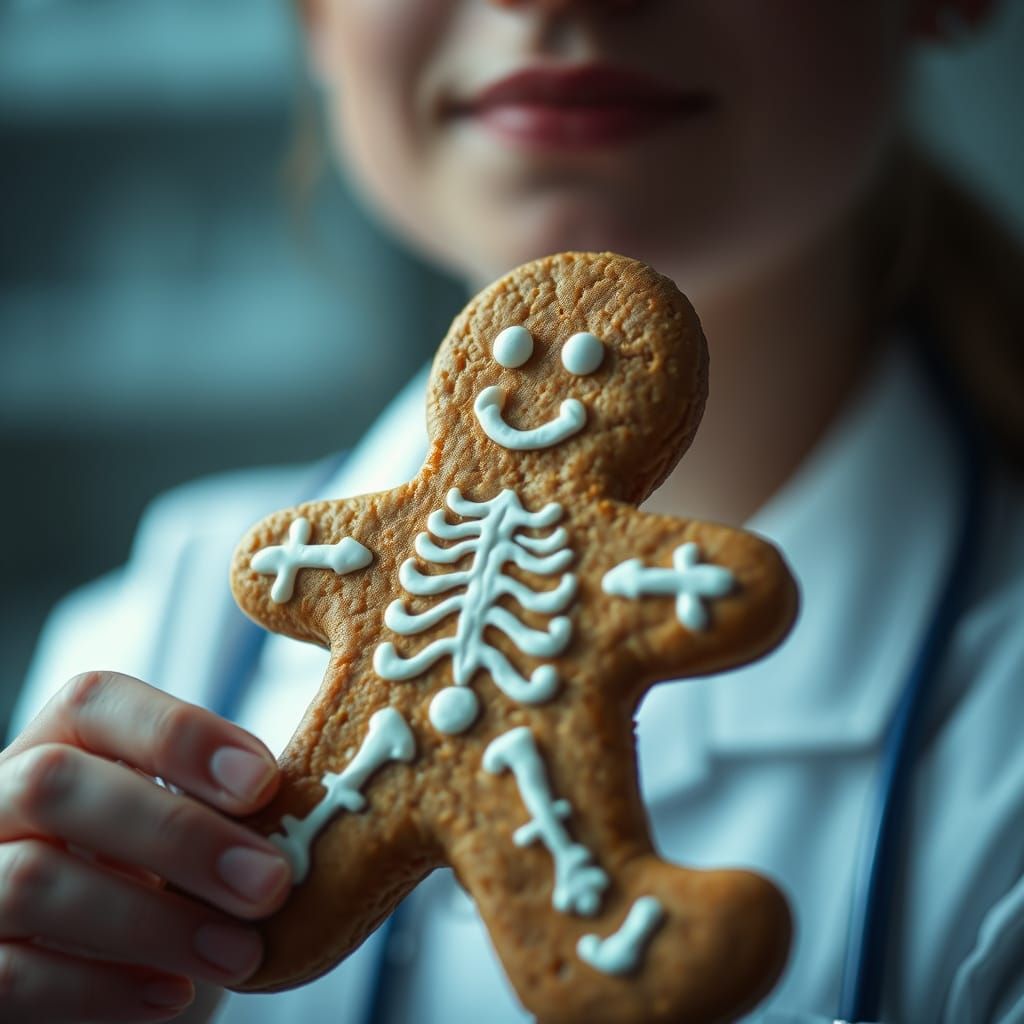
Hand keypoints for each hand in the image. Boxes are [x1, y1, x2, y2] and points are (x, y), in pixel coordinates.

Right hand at [0, 671, 290, 1021]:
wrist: (95, 969)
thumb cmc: (154, 881)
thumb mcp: (183, 826)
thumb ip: (222, 805)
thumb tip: (309, 807)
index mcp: (58, 744)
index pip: (95, 701)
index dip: (180, 733)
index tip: (264, 783)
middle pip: (57, 783)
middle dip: (177, 833)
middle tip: (272, 882)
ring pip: (36, 881)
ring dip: (155, 922)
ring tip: (242, 953)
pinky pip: (13, 976)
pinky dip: (103, 988)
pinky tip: (172, 994)